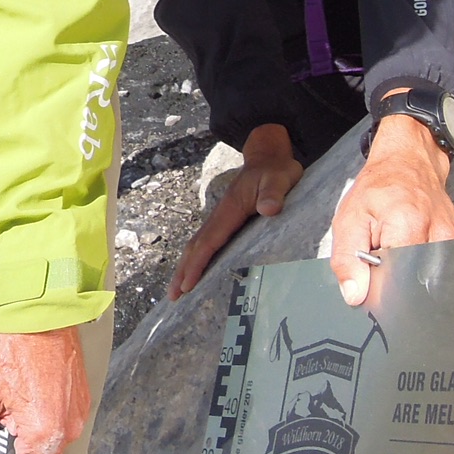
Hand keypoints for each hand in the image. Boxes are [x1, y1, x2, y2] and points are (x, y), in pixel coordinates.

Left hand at [0, 326, 89, 453]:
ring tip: (13, 401)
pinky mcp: (81, 396)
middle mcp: (68, 428)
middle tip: (1, 424)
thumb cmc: (10, 348)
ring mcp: (79, 411)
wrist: (40, 308)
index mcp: (45, 434)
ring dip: (33, 430)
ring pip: (53, 439)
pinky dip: (44, 413)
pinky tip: (28, 391)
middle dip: (21, 451)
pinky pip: (61, 419)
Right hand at [169, 123, 303, 299]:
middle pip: (196, 246)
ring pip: (198, 245)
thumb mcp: (279, 178)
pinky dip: (197, 260)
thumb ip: (273, 192)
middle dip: (183, 271)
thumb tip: (268, 209)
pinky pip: (207, 244)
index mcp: (230, 208)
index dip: (198, 263)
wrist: (269, 157)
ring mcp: (221, 218)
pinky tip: (196, 273)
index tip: (187, 283)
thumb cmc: (275, 170)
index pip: (209, 240)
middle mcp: (220, 215)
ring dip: (186, 267)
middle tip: (173, 296)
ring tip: (177, 291)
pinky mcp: (227, 222)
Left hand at [331, 113, 453, 306]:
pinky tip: (419, 256)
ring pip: (434, 280)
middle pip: (418, 284)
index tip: (371, 282)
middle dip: (398, 283)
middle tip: (385, 262)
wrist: (409, 163)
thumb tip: (355, 296)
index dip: (380, 288)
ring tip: (402, 255)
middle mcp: (439, 235)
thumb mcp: (349, 219)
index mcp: (407, 226)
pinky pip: (449, 270)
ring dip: (414, 275)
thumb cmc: (378, 189)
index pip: (396, 280)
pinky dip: (431, 269)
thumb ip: (347, 260)